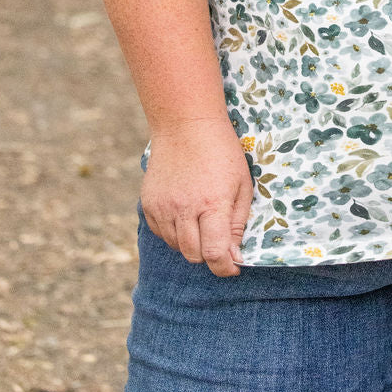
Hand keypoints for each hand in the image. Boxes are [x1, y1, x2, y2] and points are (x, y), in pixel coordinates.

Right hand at [140, 117, 254, 276]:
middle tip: (218, 237)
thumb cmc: (221, 152)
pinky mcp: (148, 204)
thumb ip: (238, 223)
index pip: (214, 254)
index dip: (225, 267)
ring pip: (177, 247)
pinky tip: (184, 211)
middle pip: (194, 255)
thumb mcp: (243, 183)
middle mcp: (184, 209)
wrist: (185, 124)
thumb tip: (233, 257)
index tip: (233, 266)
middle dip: (209, 253)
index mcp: (213, 204)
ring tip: (201, 216)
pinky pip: (161, 233)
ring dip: (191, 242)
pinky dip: (174, 231)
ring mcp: (163, 207)